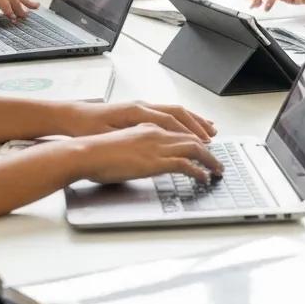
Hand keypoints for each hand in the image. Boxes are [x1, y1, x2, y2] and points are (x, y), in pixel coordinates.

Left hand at [64, 101, 217, 140]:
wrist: (72, 118)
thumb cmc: (87, 129)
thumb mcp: (108, 138)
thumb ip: (132, 140)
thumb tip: (153, 143)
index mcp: (136, 111)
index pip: (170, 121)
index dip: (188, 134)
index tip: (203, 145)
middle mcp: (142, 106)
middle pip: (178, 113)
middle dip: (198, 126)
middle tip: (213, 139)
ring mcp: (142, 108)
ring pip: (175, 111)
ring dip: (193, 121)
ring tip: (209, 130)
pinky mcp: (139, 112)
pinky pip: (167, 113)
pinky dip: (182, 120)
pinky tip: (188, 127)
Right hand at [76, 124, 222, 184]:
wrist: (87, 152)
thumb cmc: (97, 151)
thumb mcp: (122, 143)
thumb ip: (137, 146)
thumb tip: (142, 156)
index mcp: (148, 126)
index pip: (179, 127)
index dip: (195, 134)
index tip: (205, 141)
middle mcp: (156, 132)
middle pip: (191, 136)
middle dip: (208, 147)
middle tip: (217, 158)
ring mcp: (158, 146)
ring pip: (194, 147)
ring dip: (209, 159)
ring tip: (217, 169)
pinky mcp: (156, 161)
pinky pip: (186, 164)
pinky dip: (198, 170)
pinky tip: (203, 177)